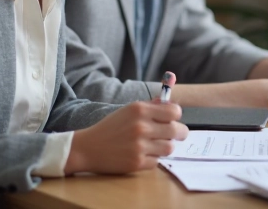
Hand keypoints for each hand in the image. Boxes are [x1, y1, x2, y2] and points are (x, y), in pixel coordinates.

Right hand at [65, 100, 188, 173]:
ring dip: (165, 146)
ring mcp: (140, 146)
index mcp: (140, 110)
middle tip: (177, 134)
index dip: (176, 115)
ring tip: (156, 144)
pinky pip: (157, 161)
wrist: (88, 148)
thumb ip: (151, 106)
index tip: (173, 119)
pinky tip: (143, 154)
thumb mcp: (128, 110)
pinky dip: (152, 158)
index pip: (174, 111)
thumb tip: (173, 104)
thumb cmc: (111, 127)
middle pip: (176, 130)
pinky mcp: (137, 163)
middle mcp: (141, 127)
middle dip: (180, 132)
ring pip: (169, 147)